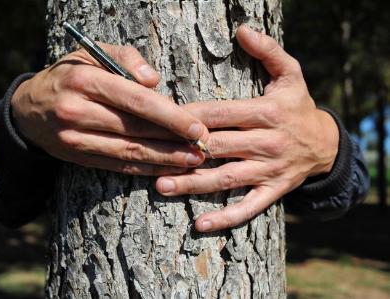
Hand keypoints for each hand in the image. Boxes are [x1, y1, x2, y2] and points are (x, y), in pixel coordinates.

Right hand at [11, 44, 208, 174]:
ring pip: (129, 153)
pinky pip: (117, 167)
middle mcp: (77, 112)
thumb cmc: (68, 76)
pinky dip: (145, 170)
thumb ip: (126, 59)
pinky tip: (167, 170)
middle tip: (205, 147)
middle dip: (174, 140)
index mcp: (84, 81)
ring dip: (165, 160)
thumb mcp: (91, 53)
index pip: (136, 101)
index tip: (197, 127)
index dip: (170, 116)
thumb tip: (154, 82)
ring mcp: (75, 140)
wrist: (29, 110)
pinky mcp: (78, 158)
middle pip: (136, 130)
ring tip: (194, 162)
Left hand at [156, 25, 338, 230]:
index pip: (220, 113)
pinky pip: (248, 207)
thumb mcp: (291, 74)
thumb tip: (241, 30)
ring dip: (193, 184)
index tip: (159, 115)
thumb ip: (268, 51)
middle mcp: (266, 143)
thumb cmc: (298, 107)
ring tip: (161, 185)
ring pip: (225, 179)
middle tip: (147, 151)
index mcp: (266, 113)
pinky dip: (225, 218)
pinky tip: (199, 224)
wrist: (327, 145)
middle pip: (217, 146)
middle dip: (182, 149)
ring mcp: (268, 171)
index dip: (189, 115)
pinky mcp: (272, 191)